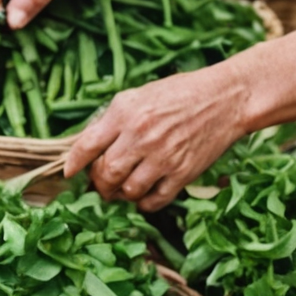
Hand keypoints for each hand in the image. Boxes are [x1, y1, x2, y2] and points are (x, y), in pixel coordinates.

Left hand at [63, 68, 247, 210]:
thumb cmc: (180, 93)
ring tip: (122, 190)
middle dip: (98, 184)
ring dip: (121, 195)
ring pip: (128, 190)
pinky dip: (144, 203)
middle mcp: (141, 136)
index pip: (87, 145)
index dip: (74, 164)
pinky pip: (154, 201)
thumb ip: (113, 118)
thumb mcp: (140, 94)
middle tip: (100, 184)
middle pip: (105, 174)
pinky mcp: (183, 173)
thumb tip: (90, 145)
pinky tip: (144, 195)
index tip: (70, 174)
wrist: (225, 98)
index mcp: (126, 113)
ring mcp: (163, 157)